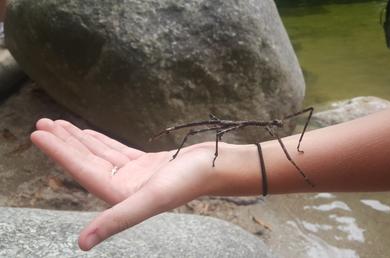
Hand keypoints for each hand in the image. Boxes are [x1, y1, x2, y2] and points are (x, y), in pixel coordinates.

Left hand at [31, 119, 219, 249]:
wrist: (217, 167)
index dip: (59, 153)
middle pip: (86, 161)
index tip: (38, 134)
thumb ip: (117, 220)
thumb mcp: (151, 199)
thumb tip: (81, 245)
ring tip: (57, 124)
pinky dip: (100, 142)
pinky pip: (115, 151)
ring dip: (78, 140)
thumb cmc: (188, 181)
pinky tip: (87, 133)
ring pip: (99, 154)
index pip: (82, 171)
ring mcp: (134, 175)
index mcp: (121, 197)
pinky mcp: (145, 164)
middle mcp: (124, 187)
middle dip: (64, 143)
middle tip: (41, 123)